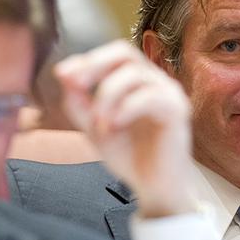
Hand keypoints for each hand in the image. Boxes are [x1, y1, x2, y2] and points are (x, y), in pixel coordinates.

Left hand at [55, 40, 197, 217]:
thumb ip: (79, 102)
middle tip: (76, 85)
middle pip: (124, 52)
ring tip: (99, 124)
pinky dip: (126, 108)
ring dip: (107, 96)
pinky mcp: (177, 110)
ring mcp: (168, 93)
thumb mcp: (94, 127)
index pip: (112, 55)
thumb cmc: (130, 156)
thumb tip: (64, 73)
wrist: (154, 187)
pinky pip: (149, 96)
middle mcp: (154, 81)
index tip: (62, 74)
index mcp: (136, 82)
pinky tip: (114, 125)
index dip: (86, 60)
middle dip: (95, 65)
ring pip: (134, 74)